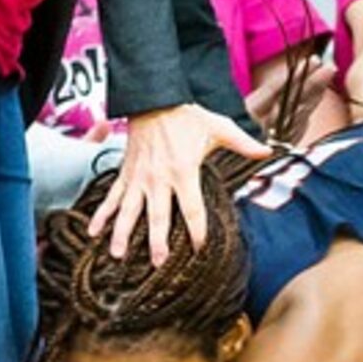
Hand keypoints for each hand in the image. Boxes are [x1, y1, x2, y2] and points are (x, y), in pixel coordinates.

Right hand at [91, 104, 267, 264]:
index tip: (199, 247)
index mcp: (183, 172)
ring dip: (122, 233)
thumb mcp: (219, 127)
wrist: (154, 98)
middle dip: (156, 241)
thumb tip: (269, 151)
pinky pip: (111, 197)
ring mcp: (139, 178)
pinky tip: (93, 231)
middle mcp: (159, 179)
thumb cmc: (187, 116)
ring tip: (117, 255)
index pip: (192, 208)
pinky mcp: (126, 174)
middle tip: (157, 263)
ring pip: (129, 211)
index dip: (196, 229)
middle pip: (157, 216)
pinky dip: (101, 214)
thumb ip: (243, 143)